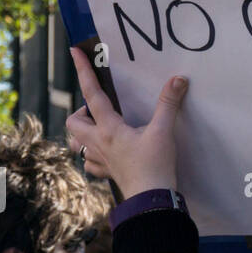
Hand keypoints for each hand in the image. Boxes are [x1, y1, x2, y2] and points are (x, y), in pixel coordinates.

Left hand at [65, 47, 187, 198]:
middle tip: (100, 107)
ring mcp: (100, 160)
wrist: (151, 200)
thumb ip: (168, 104)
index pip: (92, 94)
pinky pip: (90, 164)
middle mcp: (98, 143)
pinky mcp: (107, 174)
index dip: (83, 71)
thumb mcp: (164, 131)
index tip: (74, 52)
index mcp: (109, 128)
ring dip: (82, 134)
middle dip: (81, 111)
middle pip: (74, 122)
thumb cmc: (155, 165)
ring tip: (97, 129)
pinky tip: (105, 155)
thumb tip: (178, 79)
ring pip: (76, 144)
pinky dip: (93, 156)